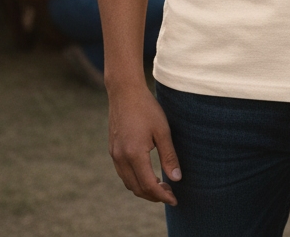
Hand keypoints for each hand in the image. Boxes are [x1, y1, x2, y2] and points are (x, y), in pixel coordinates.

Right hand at [107, 83, 180, 204]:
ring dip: (143, 189)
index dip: (162, 195)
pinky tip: (147, 174)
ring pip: (128, 183)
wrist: (125, 92)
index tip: (174, 199)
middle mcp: (121, 158)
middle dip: (154, 196)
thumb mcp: (162, 130)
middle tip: (170, 193)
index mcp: (134, 154)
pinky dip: (135, 180)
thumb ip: (169, 156)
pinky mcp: (113, 149)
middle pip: (137, 188)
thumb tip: (176, 178)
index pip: (149, 185)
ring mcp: (115, 154)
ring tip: (160, 186)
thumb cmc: (146, 108)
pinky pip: (123, 173)